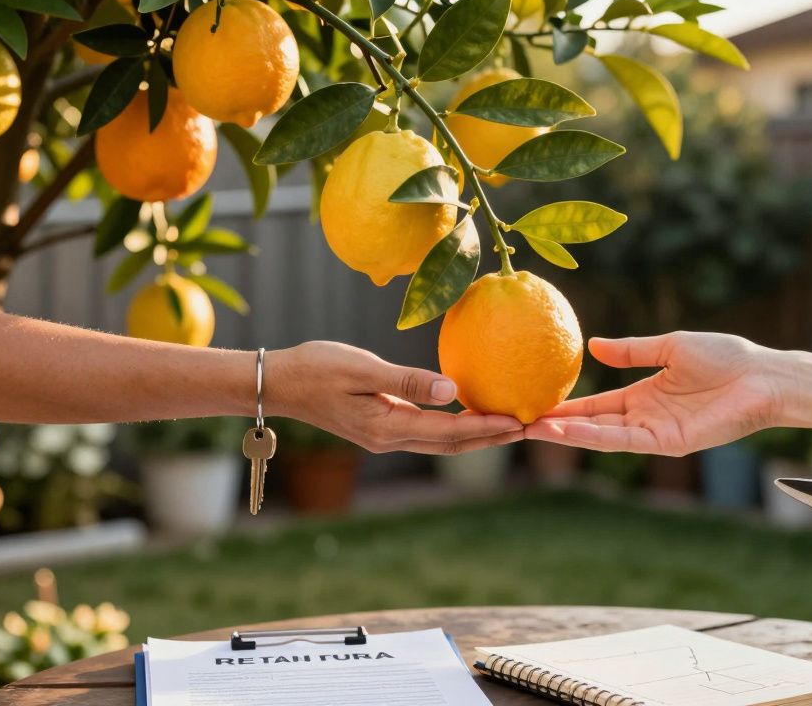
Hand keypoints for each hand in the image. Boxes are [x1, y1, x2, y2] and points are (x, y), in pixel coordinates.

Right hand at [268, 341, 523, 453]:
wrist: (278, 382)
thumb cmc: (316, 367)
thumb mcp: (362, 369)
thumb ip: (407, 381)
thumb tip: (453, 391)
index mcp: (387, 427)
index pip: (450, 432)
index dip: (489, 428)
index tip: (522, 423)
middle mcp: (391, 438)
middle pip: (454, 444)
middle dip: (495, 437)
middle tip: (533, 430)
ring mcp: (386, 435)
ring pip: (443, 440)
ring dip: (479, 434)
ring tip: (514, 425)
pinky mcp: (382, 426)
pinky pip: (429, 430)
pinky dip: (456, 425)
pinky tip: (472, 412)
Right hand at [524, 332, 784, 456]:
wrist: (763, 376)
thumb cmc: (726, 357)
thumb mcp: (669, 346)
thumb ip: (632, 350)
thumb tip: (594, 346)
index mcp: (643, 395)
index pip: (596, 405)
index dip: (566, 406)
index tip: (533, 402)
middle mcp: (645, 418)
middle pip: (592, 425)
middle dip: (557, 425)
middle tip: (519, 422)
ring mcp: (655, 433)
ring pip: (603, 436)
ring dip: (568, 434)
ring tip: (533, 428)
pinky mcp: (669, 442)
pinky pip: (626, 441)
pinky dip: (596, 437)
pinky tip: (570, 432)